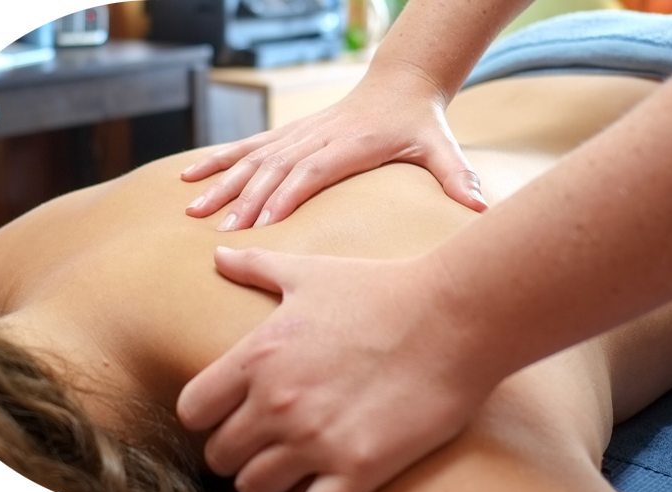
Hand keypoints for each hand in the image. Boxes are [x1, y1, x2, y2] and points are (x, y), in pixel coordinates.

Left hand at [177, 247, 495, 491]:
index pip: (193, 411)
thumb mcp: (311, 272)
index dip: (210, 418)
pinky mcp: (358, 468)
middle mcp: (277, 402)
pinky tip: (324, 489)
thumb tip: (218, 251)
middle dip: (240, 453)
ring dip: (272, 483)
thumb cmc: (383, 289)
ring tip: (297, 467)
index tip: (234, 415)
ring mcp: (316, 440)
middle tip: (271, 444)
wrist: (454, 316)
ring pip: (255, 491)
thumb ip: (256, 266)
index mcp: (257, 357)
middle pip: (220, 457)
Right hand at [181, 70, 487, 230]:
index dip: (285, 194)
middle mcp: (319, 137)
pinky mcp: (290, 134)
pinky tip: (189, 174)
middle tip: (219, 229)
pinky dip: (218, 159)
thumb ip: (457, 175)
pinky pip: (248, 147)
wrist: (401, 83)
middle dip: (245, 198)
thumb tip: (483, 205)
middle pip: (275, 168)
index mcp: (351, 144)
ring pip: (254, 158)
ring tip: (191, 208)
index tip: (260, 222)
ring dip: (222, 182)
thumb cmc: (420, 121)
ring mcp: (300, 134)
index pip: (312, 171)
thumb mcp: (441, 145)